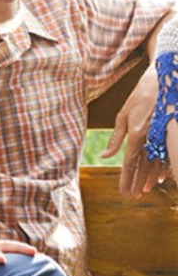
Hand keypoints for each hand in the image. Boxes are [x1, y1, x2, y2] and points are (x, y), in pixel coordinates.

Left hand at [101, 65, 167, 196]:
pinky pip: (166, 154)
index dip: (126, 178)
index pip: (129, 162)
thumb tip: (106, 156)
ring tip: (143, 190)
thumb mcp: (123, 114)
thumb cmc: (140, 96)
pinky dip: (162, 167)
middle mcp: (150, 137)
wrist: (164, 79)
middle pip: (143, 166)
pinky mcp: (169, 133)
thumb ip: (115, 138)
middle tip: (132, 196)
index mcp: (136, 133)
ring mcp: (162, 135)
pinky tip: (159, 177)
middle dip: (137, 182)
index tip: (123, 191)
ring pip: (156, 162)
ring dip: (149, 177)